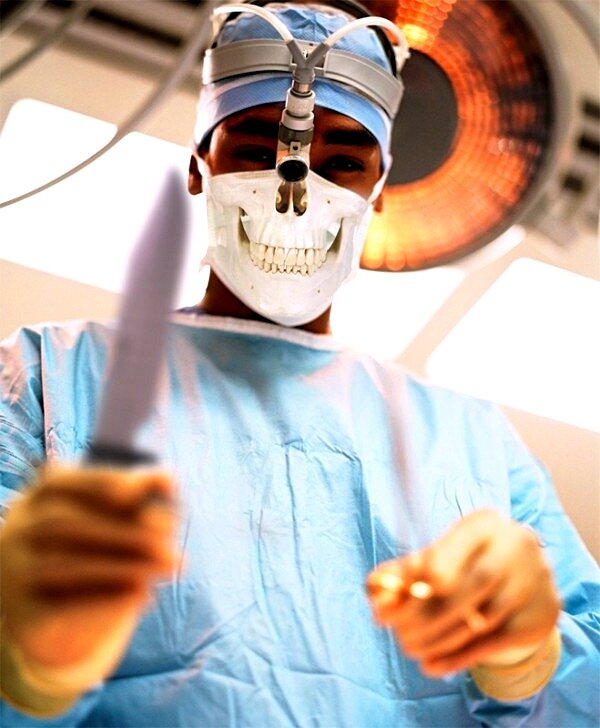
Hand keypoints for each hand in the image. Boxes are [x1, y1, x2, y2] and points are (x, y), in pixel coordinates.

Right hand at [0, 465, 177, 693]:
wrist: (61, 616)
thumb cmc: (99, 548)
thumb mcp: (118, 518)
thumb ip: (143, 497)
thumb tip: (168, 478)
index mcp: (38, 498)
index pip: (58, 481)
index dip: (96, 482)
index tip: (136, 490)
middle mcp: (18, 532)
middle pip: (63, 524)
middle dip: (125, 531)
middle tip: (171, 544)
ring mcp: (15, 574)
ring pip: (64, 566)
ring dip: (124, 565)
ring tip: (167, 566)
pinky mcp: (24, 616)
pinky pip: (61, 607)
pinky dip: (107, 600)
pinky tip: (143, 593)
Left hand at [366, 510, 560, 676]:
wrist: (523, 580)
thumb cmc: (464, 565)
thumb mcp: (434, 559)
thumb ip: (399, 572)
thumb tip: (374, 589)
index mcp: (483, 523)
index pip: (450, 549)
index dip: (418, 577)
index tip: (390, 604)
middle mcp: (515, 545)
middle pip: (471, 584)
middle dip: (428, 614)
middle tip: (398, 637)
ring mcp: (534, 580)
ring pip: (483, 618)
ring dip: (440, 638)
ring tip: (410, 649)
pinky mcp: (540, 616)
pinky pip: (495, 642)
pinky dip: (459, 657)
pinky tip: (431, 666)